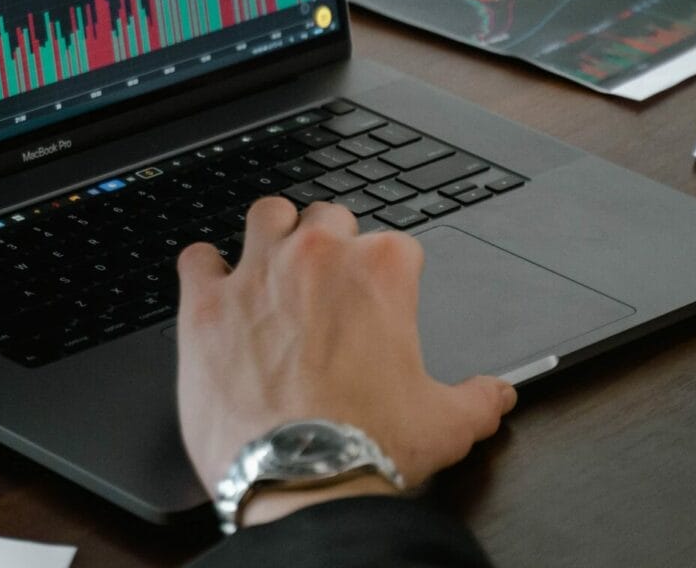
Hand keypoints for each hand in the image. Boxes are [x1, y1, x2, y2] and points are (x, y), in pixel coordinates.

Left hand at [175, 197, 517, 526]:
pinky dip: (206, 269)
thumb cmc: (370, 448)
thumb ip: (479, 398)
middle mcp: (318, 256)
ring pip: (265, 214)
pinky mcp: (207, 303)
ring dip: (271, 235)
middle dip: (329, 244)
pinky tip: (214, 287)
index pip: (393, 242)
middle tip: (326, 285)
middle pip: (327, 217)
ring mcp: (258, 273)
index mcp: (381, 270)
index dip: (387, 272)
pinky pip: (198, 256)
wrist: (303, 480)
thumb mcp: (447, 424)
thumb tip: (498, 393)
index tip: (378, 300)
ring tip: (272, 267)